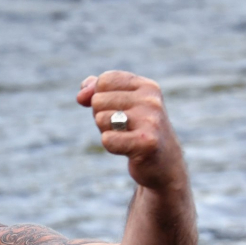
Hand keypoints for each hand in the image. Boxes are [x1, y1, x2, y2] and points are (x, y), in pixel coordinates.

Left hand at [76, 71, 186, 190]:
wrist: (164, 164)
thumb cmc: (136, 130)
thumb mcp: (119, 105)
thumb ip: (96, 91)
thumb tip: (81, 95)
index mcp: (146, 86)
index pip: (104, 80)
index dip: (98, 97)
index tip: (116, 110)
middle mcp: (151, 100)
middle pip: (98, 100)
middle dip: (102, 116)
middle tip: (122, 128)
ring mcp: (151, 120)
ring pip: (100, 118)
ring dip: (106, 131)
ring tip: (126, 137)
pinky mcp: (147, 143)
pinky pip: (107, 139)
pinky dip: (111, 146)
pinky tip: (127, 149)